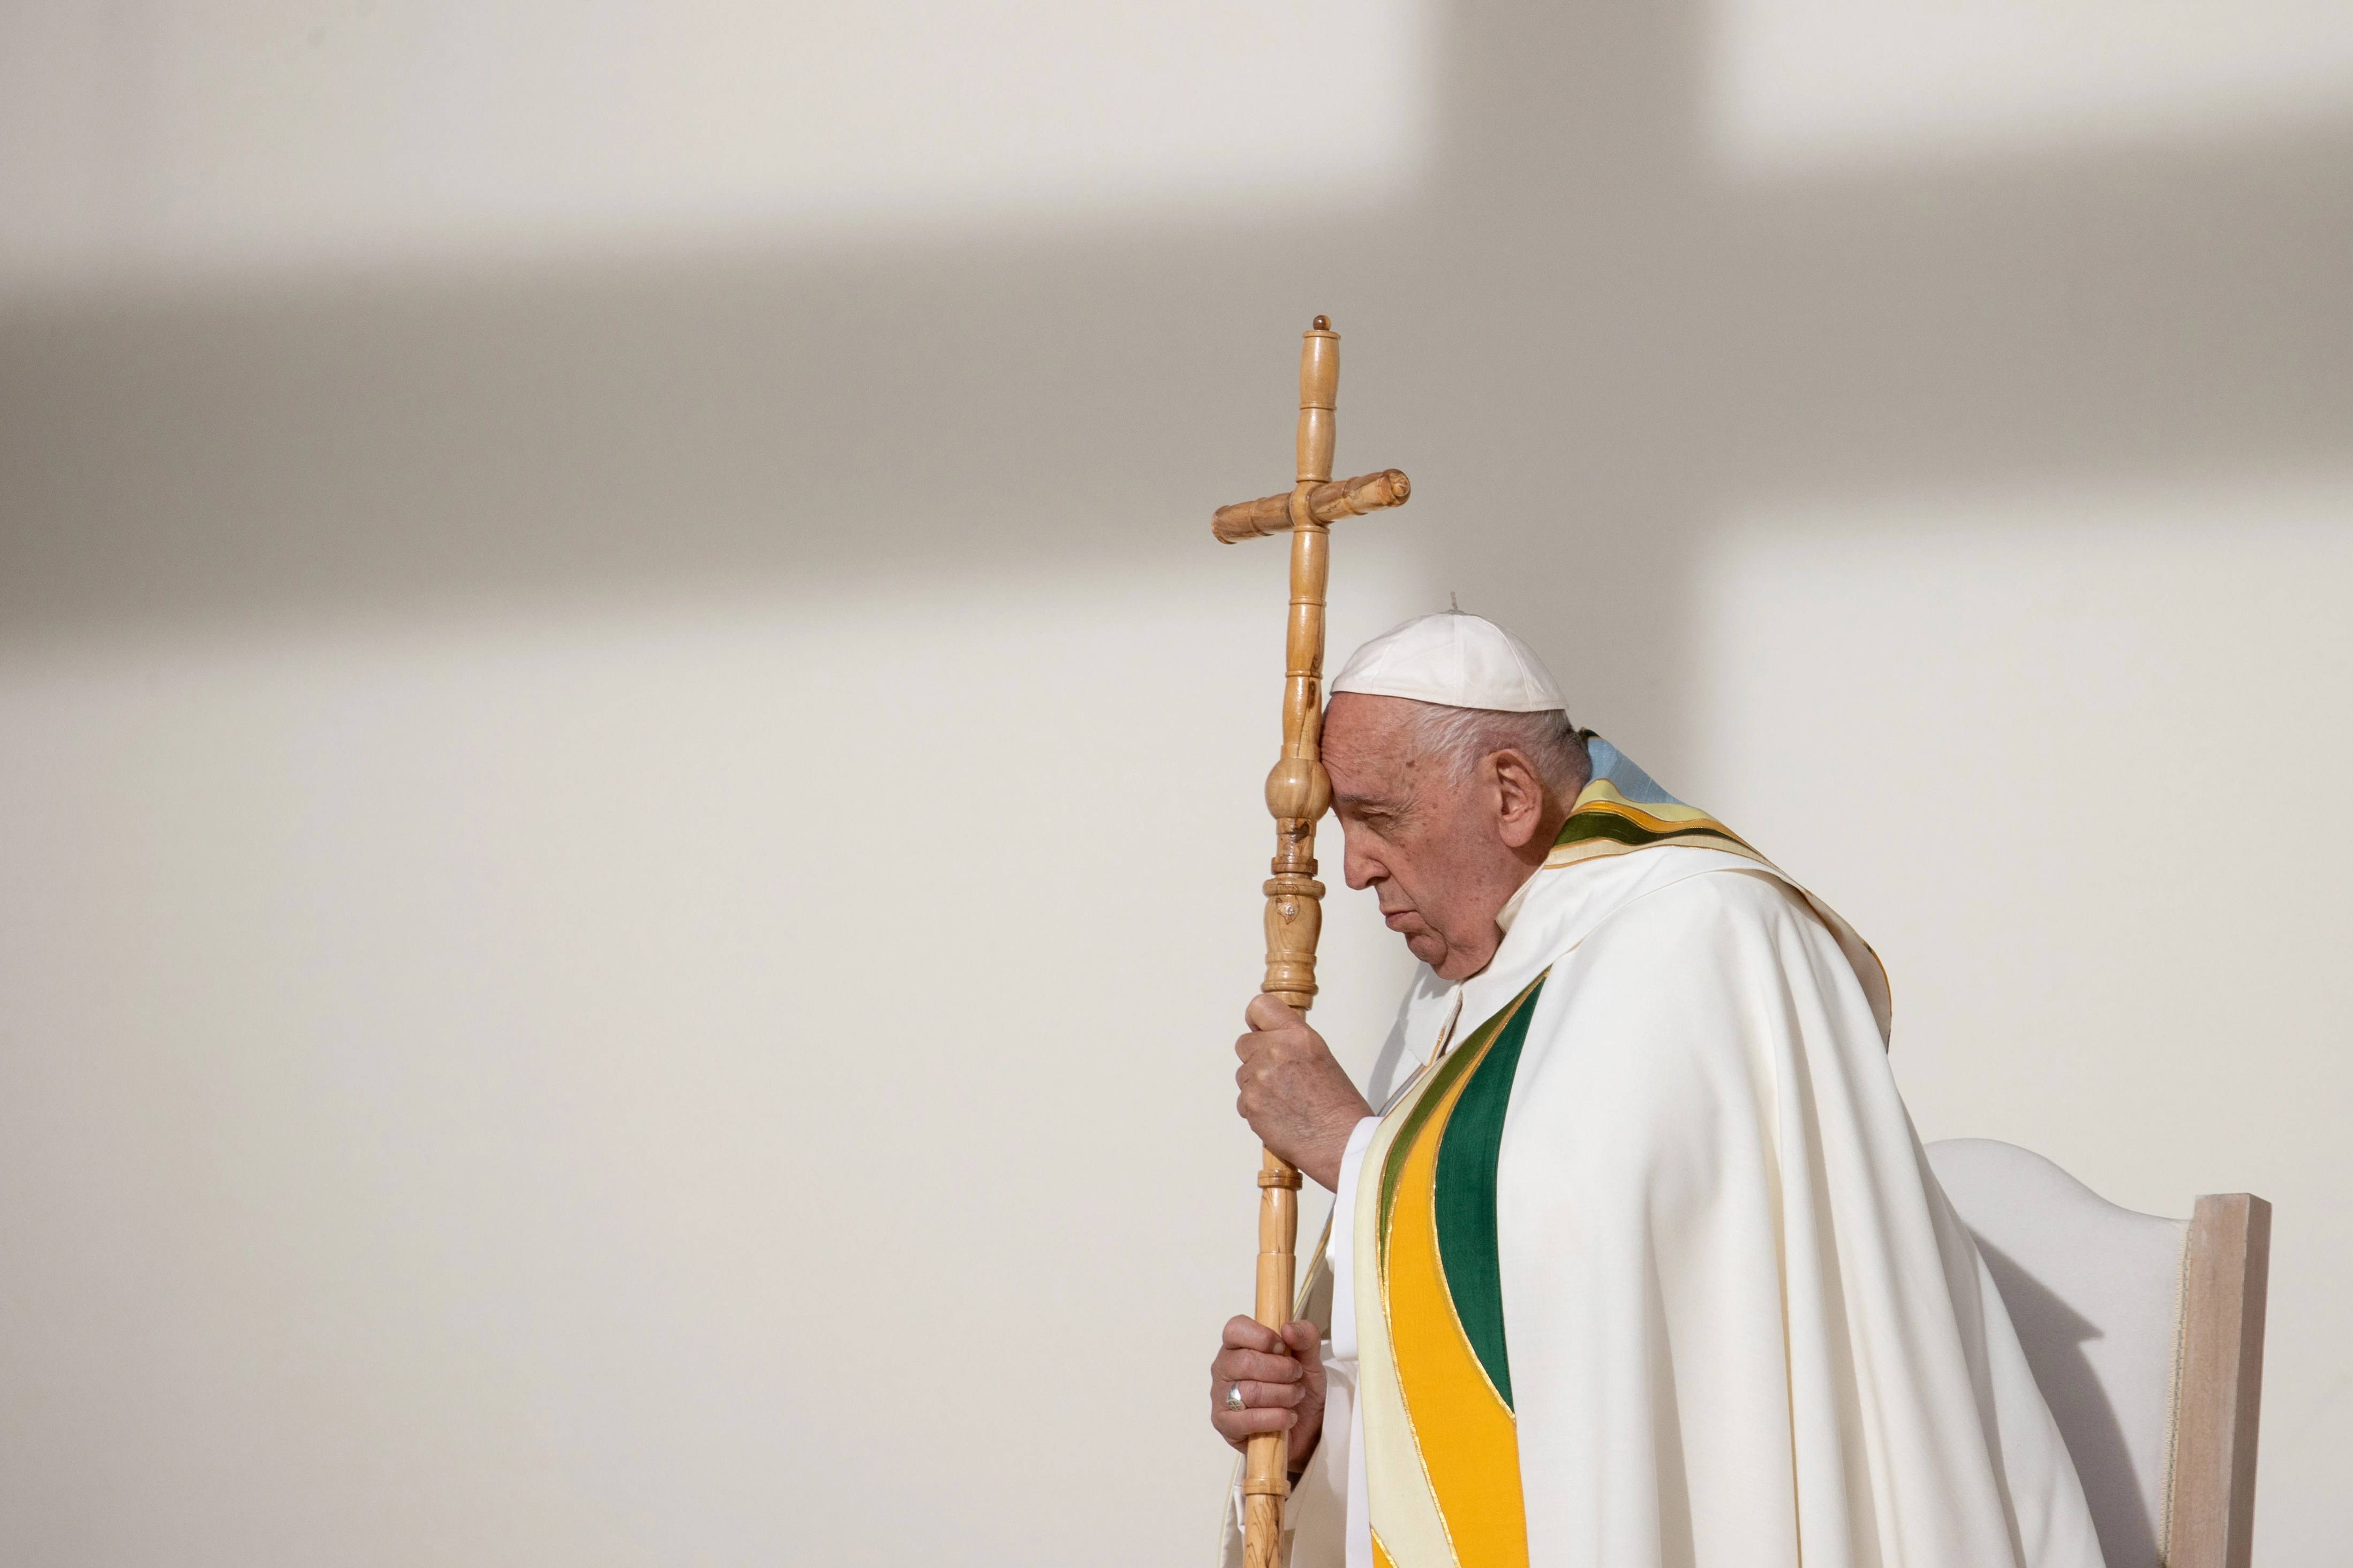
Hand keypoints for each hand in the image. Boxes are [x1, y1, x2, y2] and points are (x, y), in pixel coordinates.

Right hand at [1209, 1316, 1325, 1467]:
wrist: (1305, 1426)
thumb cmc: (1299, 1387)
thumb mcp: (1310, 1357)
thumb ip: (1305, 1335)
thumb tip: (1287, 1328)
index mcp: (1238, 1345)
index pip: (1235, 1329)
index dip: (1262, 1336)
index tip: (1282, 1347)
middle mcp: (1224, 1368)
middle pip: (1246, 1362)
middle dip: (1281, 1370)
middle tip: (1296, 1376)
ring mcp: (1221, 1397)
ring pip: (1250, 1392)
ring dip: (1283, 1395)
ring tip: (1295, 1397)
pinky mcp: (1225, 1424)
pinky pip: (1248, 1420)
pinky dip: (1275, 1418)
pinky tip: (1287, 1417)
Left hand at [1235, 995, 1371, 1190]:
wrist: (1342, 1142)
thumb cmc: (1339, 1106)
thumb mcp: (1320, 1056)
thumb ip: (1291, 1043)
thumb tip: (1268, 1040)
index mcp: (1297, 1036)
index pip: (1259, 1007)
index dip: (1257, 1021)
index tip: (1259, 1030)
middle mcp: (1275, 1051)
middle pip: (1244, 1043)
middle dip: (1256, 1057)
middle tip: (1279, 1076)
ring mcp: (1259, 1078)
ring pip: (1243, 1074)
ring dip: (1257, 1085)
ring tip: (1286, 1100)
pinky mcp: (1250, 1104)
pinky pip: (1243, 1100)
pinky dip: (1257, 1108)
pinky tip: (1280, 1115)